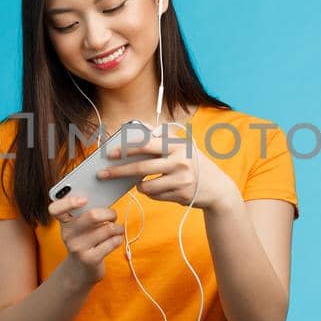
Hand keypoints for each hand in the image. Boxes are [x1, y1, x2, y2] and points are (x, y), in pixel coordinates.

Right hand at [48, 195, 124, 285]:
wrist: (80, 271)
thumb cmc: (85, 241)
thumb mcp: (80, 227)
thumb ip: (86, 212)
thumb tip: (106, 197)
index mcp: (64, 223)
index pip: (56, 209)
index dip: (68, 201)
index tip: (84, 199)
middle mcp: (68, 234)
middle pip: (92, 216)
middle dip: (110, 213)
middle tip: (113, 216)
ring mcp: (79, 248)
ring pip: (108, 229)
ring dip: (118, 228)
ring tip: (117, 229)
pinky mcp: (91, 259)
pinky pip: (112, 242)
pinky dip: (119, 238)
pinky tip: (116, 239)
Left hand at [98, 124, 241, 211]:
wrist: (218, 188)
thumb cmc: (195, 164)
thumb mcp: (183, 146)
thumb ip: (161, 136)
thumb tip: (138, 125)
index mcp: (178, 145)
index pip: (146, 145)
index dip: (126, 149)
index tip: (110, 153)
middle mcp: (180, 161)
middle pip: (141, 168)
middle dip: (118, 171)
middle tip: (103, 174)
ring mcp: (181, 180)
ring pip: (146, 185)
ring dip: (139, 185)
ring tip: (141, 182)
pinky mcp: (181, 195)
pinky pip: (155, 196)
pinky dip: (152, 193)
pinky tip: (159, 189)